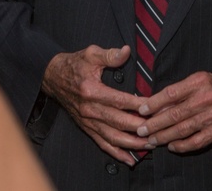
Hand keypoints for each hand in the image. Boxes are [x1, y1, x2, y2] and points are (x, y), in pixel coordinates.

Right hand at [41, 45, 148, 164]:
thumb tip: (126, 51)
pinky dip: (116, 153)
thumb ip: (109, 55)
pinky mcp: (86, 128)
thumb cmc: (74, 64)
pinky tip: (130, 159)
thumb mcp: (91, 54)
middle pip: (119, 122)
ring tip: (150, 144)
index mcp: (92, 91)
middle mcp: (89, 109)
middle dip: (140, 128)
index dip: (138, 105)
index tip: (154, 107)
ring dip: (132, 144)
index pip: (120, 100)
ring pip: (112, 137)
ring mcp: (87, 121)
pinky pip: (102, 144)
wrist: (53, 77)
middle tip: (158, 129)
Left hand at [136, 71, 211, 153]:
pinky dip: (182, 146)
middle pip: (175, 114)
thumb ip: (180, 91)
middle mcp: (207, 98)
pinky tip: (172, 146)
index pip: (171, 93)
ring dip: (165, 136)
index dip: (154, 103)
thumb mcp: (199, 79)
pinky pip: (197, 142)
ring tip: (152, 140)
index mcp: (200, 82)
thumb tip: (156, 105)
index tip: (142, 110)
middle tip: (142, 129)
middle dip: (155, 124)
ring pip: (183, 129)